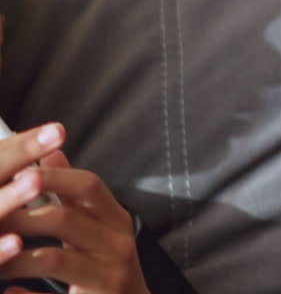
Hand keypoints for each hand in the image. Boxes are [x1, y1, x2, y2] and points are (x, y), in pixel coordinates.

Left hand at [0, 123, 149, 293]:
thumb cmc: (106, 262)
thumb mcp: (98, 224)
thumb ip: (72, 193)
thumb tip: (49, 154)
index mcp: (115, 217)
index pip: (88, 185)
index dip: (54, 176)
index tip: (20, 172)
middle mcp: (117, 242)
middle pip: (65, 219)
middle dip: (20, 216)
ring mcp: (109, 274)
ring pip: (52, 259)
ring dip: (13, 257)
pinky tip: (9, 291)